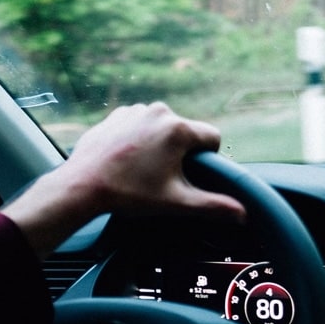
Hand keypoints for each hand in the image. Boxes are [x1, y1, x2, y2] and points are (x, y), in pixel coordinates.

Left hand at [2, 102, 245, 256]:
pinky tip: (127, 160)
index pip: (212, 137)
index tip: (191, 173)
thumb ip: (213, 206)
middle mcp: (159, 112)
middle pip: (186, 133)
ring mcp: (135, 110)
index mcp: (178, 130)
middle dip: (180, 153)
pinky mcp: (117, 115)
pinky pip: (140, 124)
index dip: (208, 158)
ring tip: (142, 169)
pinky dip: (139, 139)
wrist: (82, 185)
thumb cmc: (129, 193)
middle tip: (162, 177)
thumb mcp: (176, 203)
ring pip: (163, 128)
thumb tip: (241, 213)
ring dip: (160, 145)